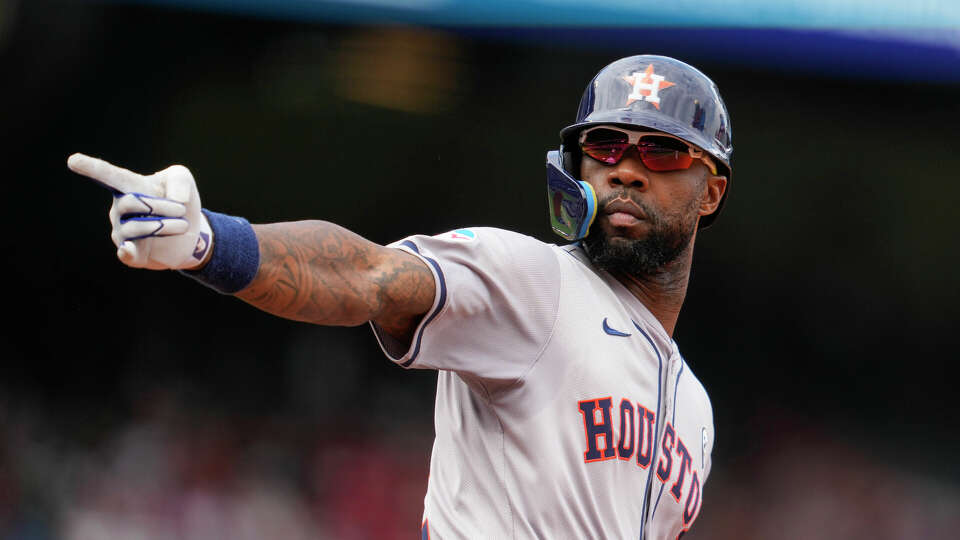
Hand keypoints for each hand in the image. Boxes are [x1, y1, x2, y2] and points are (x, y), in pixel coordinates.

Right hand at [67, 153, 212, 269]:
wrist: (192, 232)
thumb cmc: (178, 200)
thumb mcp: (182, 180)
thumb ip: (179, 179)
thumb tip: (175, 200)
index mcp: (128, 187)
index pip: (109, 176)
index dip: (92, 167)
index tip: (73, 160)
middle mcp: (120, 209)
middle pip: (132, 202)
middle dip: (161, 205)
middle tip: (181, 209)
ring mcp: (123, 232)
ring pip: (136, 227)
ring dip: (166, 225)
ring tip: (183, 225)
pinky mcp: (134, 254)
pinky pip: (126, 254)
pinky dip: (127, 251)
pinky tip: (128, 249)